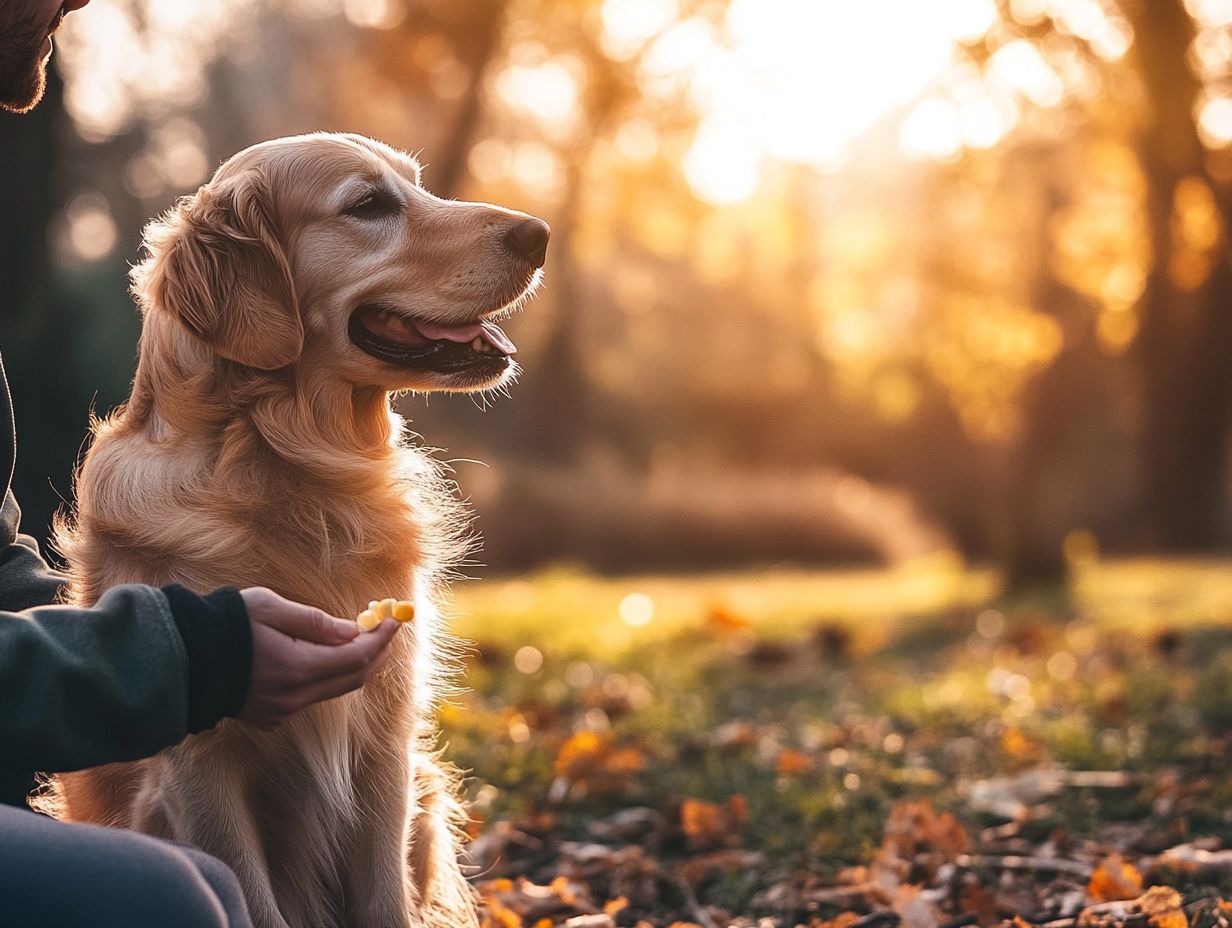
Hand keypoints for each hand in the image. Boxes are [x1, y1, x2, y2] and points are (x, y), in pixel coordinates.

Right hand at [235, 587, 399, 728]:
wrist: (180, 659)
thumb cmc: (224, 623)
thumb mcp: (270, 608)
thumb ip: (316, 623)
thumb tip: (353, 632)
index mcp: (297, 669)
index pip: (357, 657)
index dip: (382, 638)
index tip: (395, 618)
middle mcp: (293, 697)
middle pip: (353, 679)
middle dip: (376, 653)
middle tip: (386, 628)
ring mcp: (281, 711)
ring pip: (334, 690)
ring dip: (352, 665)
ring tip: (360, 637)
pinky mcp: (270, 718)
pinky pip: (311, 698)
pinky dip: (328, 677)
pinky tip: (326, 656)